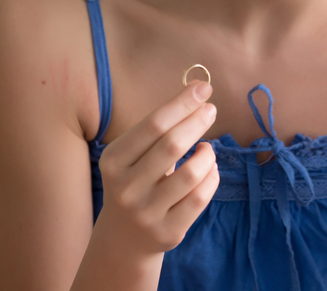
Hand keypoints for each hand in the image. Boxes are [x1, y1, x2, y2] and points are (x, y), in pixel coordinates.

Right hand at [94, 81, 219, 252]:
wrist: (124, 238)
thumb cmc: (136, 181)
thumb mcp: (132, 156)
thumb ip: (158, 128)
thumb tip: (198, 91)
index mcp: (114, 160)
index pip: (153, 125)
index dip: (182, 103)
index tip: (203, 88)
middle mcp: (126, 187)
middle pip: (172, 145)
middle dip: (197, 121)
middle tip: (211, 109)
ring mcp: (147, 212)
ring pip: (191, 174)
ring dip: (207, 154)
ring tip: (206, 149)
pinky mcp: (168, 231)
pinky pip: (201, 197)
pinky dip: (212, 176)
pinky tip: (209, 169)